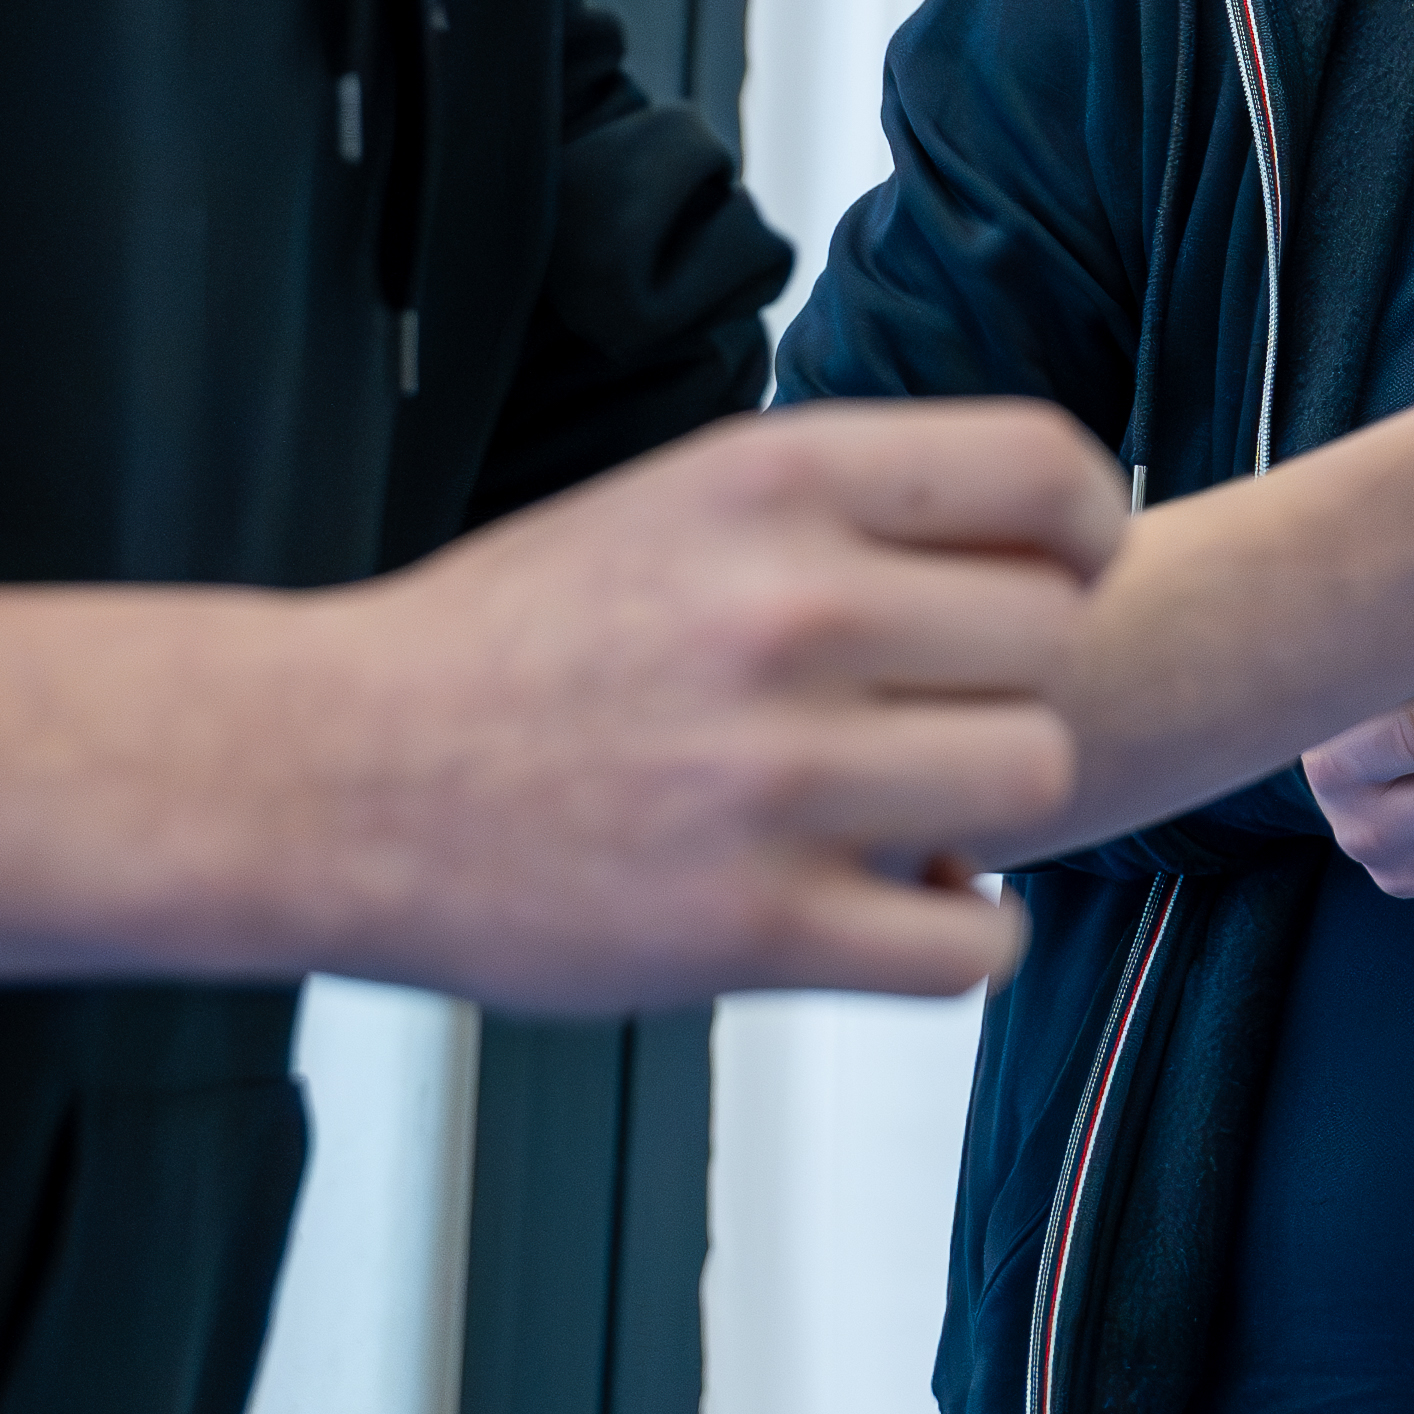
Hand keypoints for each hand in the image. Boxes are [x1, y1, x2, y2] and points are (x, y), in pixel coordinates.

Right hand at [314, 399, 1124, 1012]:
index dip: (1087, 531)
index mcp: (773, 481)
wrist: (326, 773)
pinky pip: (975, 941)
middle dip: (1015, 681)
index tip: (1061, 576)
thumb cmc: (507, 642)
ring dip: (993, 807)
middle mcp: (786, 610)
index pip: (1049, 472)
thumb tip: (1033, 546)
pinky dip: (964, 933)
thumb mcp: (678, 500)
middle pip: (1056, 637)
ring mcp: (773, 774)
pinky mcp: (752, 925)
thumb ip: (845, 511)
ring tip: (915, 810)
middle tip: (939, 712)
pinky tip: (903, 905)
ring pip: (1036, 779)